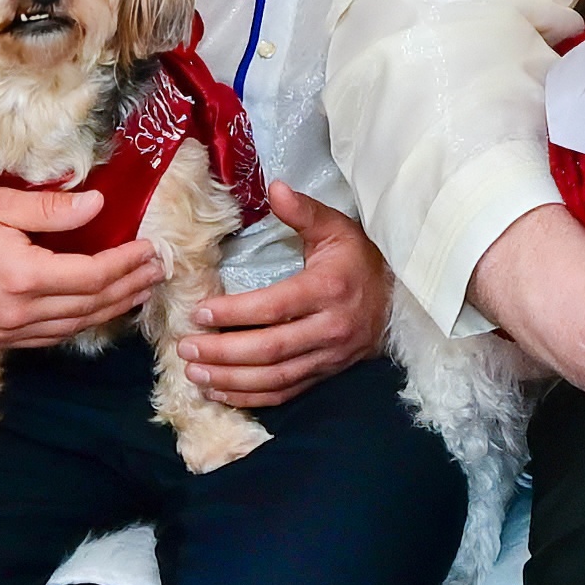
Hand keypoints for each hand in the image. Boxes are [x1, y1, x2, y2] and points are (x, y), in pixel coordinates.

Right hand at [0, 182, 155, 350]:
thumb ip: (50, 209)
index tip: (149, 250)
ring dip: (110, 310)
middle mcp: (16, 312)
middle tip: (156, 272)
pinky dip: (78, 324)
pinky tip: (95, 310)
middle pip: (89, 306)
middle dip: (128, 288)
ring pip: (72, 327)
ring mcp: (4, 332)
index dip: (126, 264)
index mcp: (21, 277)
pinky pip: (48, 337)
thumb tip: (99, 205)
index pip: (92, 277)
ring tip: (138, 291)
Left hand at [176, 182, 393, 408]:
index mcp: (329, 289)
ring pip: (274, 378)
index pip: (274, 307)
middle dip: (223, 352)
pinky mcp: (326, 374)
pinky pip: (284, 394)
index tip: (198, 312)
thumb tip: (273, 187)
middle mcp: (330, 328)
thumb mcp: (335, 228)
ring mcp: (329, 357)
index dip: (233, 313)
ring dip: (230, 380)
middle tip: (185, 346)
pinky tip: (221, 391)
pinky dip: (250, 397)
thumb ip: (303, 211)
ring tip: (194, 373)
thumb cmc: (359, 259)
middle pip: (270, 349)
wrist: (399, 297)